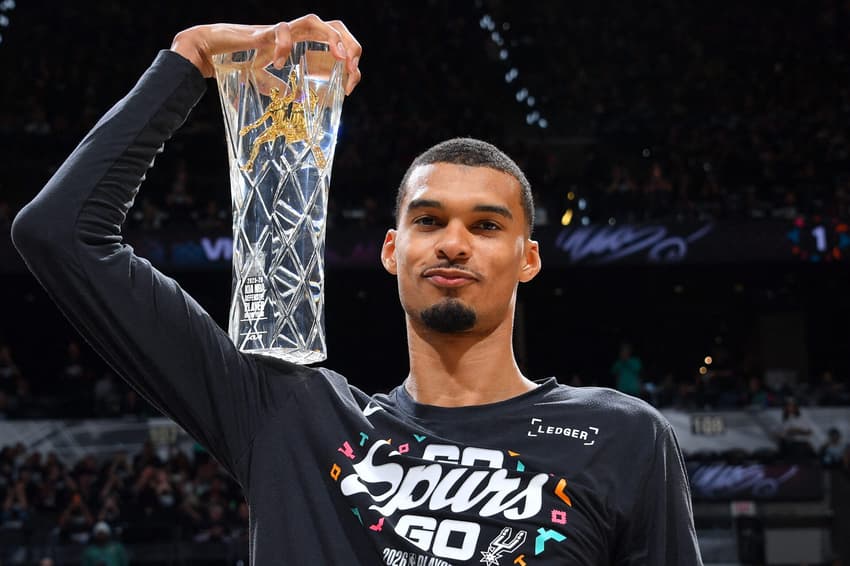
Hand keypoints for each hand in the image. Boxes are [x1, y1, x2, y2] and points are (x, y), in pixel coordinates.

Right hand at [170, 15, 361, 94]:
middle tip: (350, 70)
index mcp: (302, 44)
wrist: (208, 50)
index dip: (350, 62)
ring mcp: (280, 31)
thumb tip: (294, 99)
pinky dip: (286, 46)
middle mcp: (295, 33)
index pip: (337, 43)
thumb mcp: (265, 80)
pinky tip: (282, 63)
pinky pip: (281, 30)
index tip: (350, 86)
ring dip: (332, 40)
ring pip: (315, 21)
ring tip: (338, 60)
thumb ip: (281, 87)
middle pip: (335, 26)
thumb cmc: (237, 61)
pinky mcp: (263, 32)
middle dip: (350, 46)